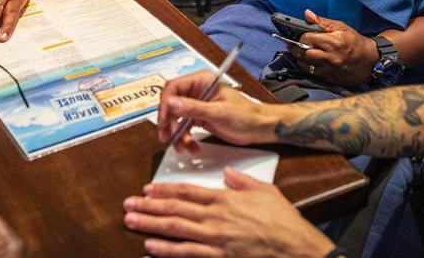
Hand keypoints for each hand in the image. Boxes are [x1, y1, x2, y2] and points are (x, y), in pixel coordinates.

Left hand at [123, 168, 334, 257]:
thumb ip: (241, 181)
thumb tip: (227, 173)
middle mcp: (215, 217)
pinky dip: (167, 249)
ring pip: (175, 228)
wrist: (294, 246)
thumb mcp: (264, 190)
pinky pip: (188, 253)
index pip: (187, 191)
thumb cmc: (282, 220)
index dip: (164, 189)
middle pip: (175, 208)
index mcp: (224, 199)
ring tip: (131, 220)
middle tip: (128, 203)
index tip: (148, 188)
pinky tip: (151, 245)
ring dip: (150, 223)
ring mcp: (215, 238)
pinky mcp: (219, 256)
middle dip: (148, 205)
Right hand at [156, 71, 277, 152]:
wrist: (260, 128)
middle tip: (168, 139)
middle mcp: (197, 90)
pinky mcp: (200, 117)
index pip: (173, 88)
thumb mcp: (218, 112)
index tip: (164, 123)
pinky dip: (186, 138)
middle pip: (172, 104)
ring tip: (182, 148)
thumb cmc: (244, 116)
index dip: (165, 105)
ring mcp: (198, 104)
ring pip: (177, 117)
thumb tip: (170, 103)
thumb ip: (193, 108)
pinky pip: (186, 126)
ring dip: (177, 133)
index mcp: (201, 81)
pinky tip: (191, 148)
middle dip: (169, 122)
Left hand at [289, 9, 378, 86]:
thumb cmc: (355, 42)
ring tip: (303, 54)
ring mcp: (330, 70)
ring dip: (301, 60)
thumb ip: (322, 21)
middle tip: (296, 45)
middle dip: (297, 49)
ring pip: (305, 66)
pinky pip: (313, 74)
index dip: (302, 37)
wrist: (371, 60)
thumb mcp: (341, 27)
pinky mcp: (330, 79)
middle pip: (303, 54)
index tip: (303, 36)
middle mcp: (331, 57)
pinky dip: (309, 68)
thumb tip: (307, 14)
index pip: (307, 39)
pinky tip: (311, 63)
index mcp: (333, 42)